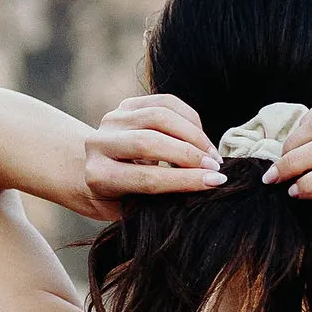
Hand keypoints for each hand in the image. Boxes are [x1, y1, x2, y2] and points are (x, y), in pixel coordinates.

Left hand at [84, 94, 226, 217]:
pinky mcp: (126, 104)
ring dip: (194, 135)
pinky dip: (190, 118)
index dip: (185, 180)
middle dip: (190, 154)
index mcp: (99, 176)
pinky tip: (201, 137)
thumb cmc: (122, 199)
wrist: (95, 172)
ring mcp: (112, 120)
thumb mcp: (136, 208)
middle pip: (150, 142)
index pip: (147, 178)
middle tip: (216, 167)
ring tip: (212, 154)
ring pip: (159, 116)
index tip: (215, 182)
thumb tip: (207, 184)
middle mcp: (99, 144)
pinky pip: (165, 103)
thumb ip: (163, 199)